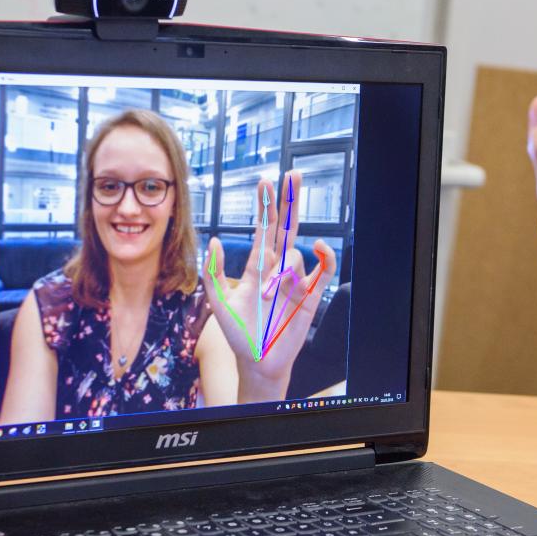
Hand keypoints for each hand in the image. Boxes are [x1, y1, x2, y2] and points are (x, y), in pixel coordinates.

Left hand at [199, 171, 335, 403]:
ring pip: (296, 253)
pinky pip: (323, 270)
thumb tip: (214, 239)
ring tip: (272, 291)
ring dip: (285, 265)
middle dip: (288, 201)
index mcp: (257, 266)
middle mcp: (277, 268)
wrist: (257, 361)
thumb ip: (212, 271)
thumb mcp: (217, 301)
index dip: (265, 206)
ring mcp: (295, 280)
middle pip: (286, 227)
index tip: (265, 182)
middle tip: (292, 174)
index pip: (264, 229)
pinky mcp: (310, 295)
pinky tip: (316, 247)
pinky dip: (324, 257)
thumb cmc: (238, 333)